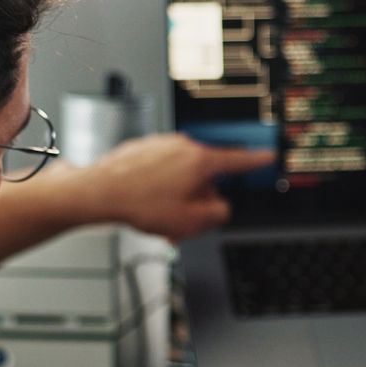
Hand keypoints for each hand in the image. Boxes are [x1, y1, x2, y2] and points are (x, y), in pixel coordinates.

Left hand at [64, 133, 271, 240]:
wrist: (98, 192)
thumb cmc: (139, 204)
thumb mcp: (190, 221)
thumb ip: (218, 214)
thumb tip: (220, 206)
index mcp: (201, 161)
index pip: (238, 161)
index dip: (257, 161)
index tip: (267, 155)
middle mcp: (183, 146)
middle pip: (205, 176)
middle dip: (199, 199)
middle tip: (185, 221)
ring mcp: (161, 145)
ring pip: (181, 175)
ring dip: (177, 197)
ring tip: (159, 218)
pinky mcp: (143, 148)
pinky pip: (162, 169)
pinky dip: (159, 187)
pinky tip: (145, 203)